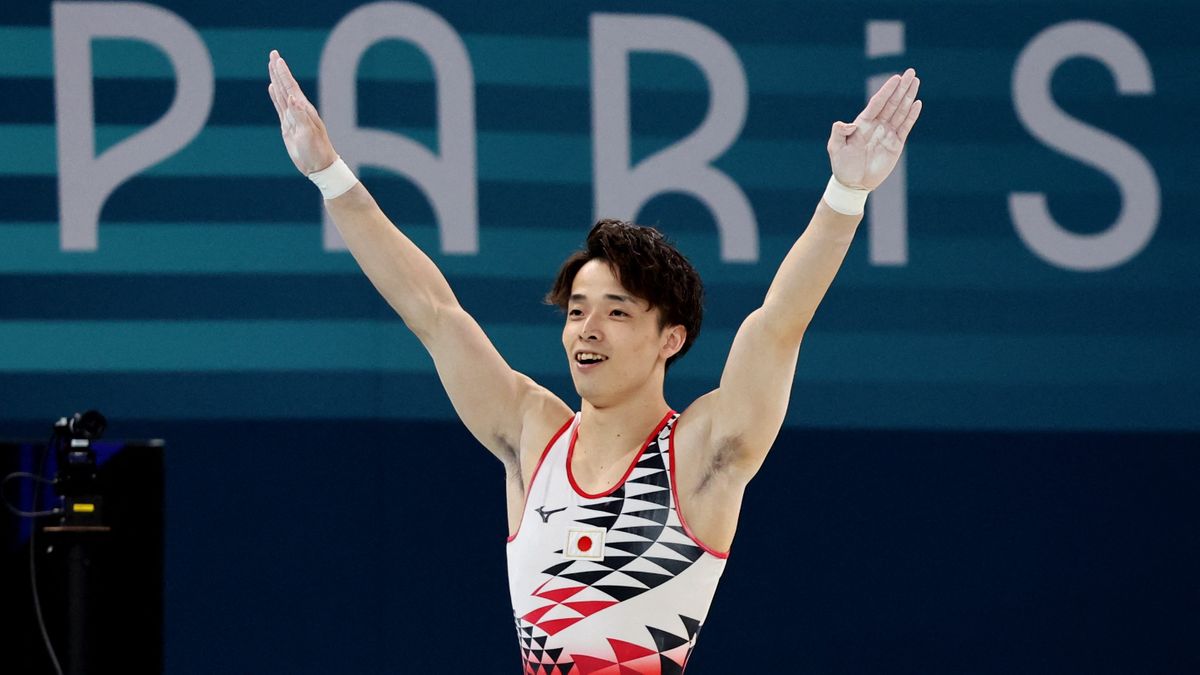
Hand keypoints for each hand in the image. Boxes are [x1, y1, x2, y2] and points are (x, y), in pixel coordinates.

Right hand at [267, 50, 337, 174]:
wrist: (319, 165)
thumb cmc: (317, 150)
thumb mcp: (308, 134)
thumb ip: (300, 116)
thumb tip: (292, 98)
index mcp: (304, 110)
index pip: (291, 87)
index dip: (283, 73)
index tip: (277, 59)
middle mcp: (298, 110)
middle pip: (285, 86)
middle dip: (279, 70)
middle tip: (273, 54)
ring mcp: (292, 117)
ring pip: (281, 94)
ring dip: (276, 79)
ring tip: (271, 66)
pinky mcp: (288, 126)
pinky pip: (279, 106)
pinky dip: (275, 96)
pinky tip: (273, 88)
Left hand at [827, 68, 921, 189]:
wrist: (853, 184)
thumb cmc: (842, 165)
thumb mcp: (835, 148)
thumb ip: (839, 133)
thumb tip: (847, 124)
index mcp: (863, 123)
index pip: (877, 103)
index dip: (886, 90)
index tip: (896, 78)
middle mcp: (877, 125)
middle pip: (892, 103)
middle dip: (901, 87)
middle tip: (912, 72)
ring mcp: (887, 133)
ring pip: (901, 111)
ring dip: (909, 97)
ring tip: (916, 82)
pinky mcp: (896, 144)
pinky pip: (905, 127)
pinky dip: (912, 115)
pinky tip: (917, 103)